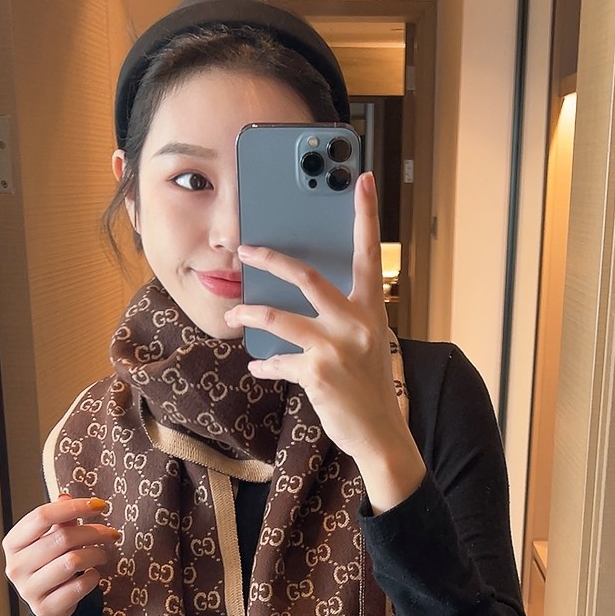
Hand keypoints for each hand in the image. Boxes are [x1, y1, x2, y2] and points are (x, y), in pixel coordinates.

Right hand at [2, 494, 120, 615]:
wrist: (47, 603)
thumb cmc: (49, 564)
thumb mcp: (50, 539)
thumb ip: (58, 520)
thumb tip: (65, 496)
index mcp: (13, 543)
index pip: (41, 516)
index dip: (73, 507)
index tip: (99, 504)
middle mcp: (16, 566)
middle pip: (62, 538)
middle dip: (93, 532)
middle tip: (111, 533)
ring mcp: (28, 590)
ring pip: (72, 561)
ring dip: (96, 554)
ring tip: (103, 554)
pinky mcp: (46, 608)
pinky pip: (79, 587)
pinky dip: (93, 577)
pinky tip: (93, 574)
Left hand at [223, 172, 424, 512]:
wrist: (380, 435)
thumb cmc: (368, 388)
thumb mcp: (365, 345)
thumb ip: (343, 319)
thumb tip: (298, 301)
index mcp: (372, 309)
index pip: (369, 253)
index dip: (366, 215)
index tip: (363, 179)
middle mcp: (357, 323)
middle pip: (306, 276)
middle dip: (271, 258)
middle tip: (247, 247)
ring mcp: (337, 347)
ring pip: (279, 318)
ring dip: (250, 314)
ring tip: (234, 314)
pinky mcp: (318, 373)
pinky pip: (279, 361)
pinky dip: (265, 364)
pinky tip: (259, 366)